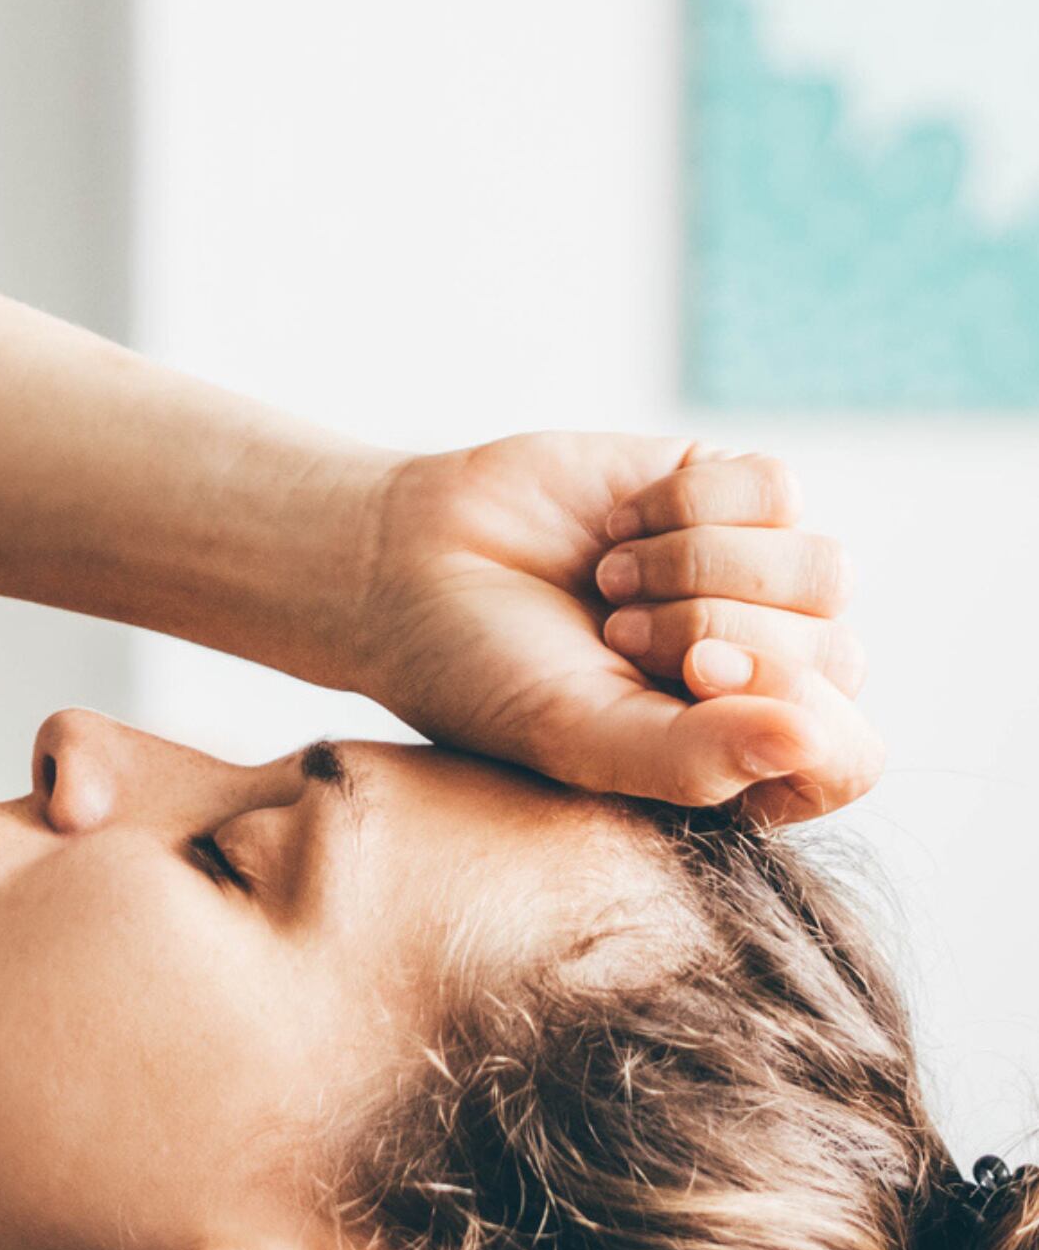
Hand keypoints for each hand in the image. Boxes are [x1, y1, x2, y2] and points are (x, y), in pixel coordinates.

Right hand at [348, 434, 878, 824]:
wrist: (405, 563)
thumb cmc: (481, 675)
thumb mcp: (578, 738)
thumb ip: (695, 759)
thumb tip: (815, 740)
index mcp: (732, 759)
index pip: (843, 756)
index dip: (783, 712)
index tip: (686, 679)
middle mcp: (762, 675)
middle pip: (836, 656)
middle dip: (715, 634)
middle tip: (614, 634)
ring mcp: (756, 583)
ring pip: (823, 571)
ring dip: (699, 570)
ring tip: (612, 583)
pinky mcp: (731, 494)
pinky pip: (779, 490)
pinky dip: (689, 504)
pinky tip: (620, 525)